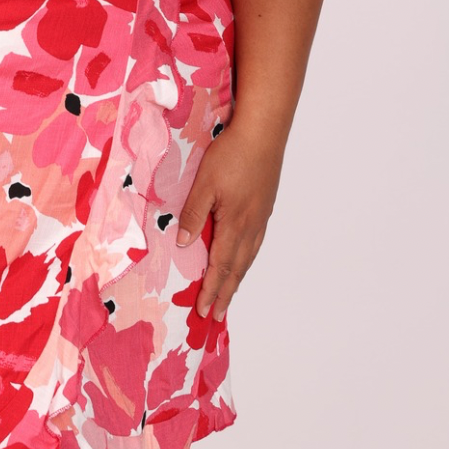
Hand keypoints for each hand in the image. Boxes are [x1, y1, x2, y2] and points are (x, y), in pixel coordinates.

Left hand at [174, 124, 284, 320]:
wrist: (263, 133)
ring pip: (248, 257)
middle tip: (216, 315)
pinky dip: (246, 259)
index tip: (203, 311)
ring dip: (237, 279)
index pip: (220, 266)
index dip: (211, 290)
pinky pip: (255, 243)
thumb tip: (184, 245)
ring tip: (229, 294)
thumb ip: (194, 215)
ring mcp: (260, 217)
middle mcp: (251, 227)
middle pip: (237, 268)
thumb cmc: (232, 154)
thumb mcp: (205, 184)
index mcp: (235, 225)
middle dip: (225, 293)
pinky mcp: (264, 206)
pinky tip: (243, 258)